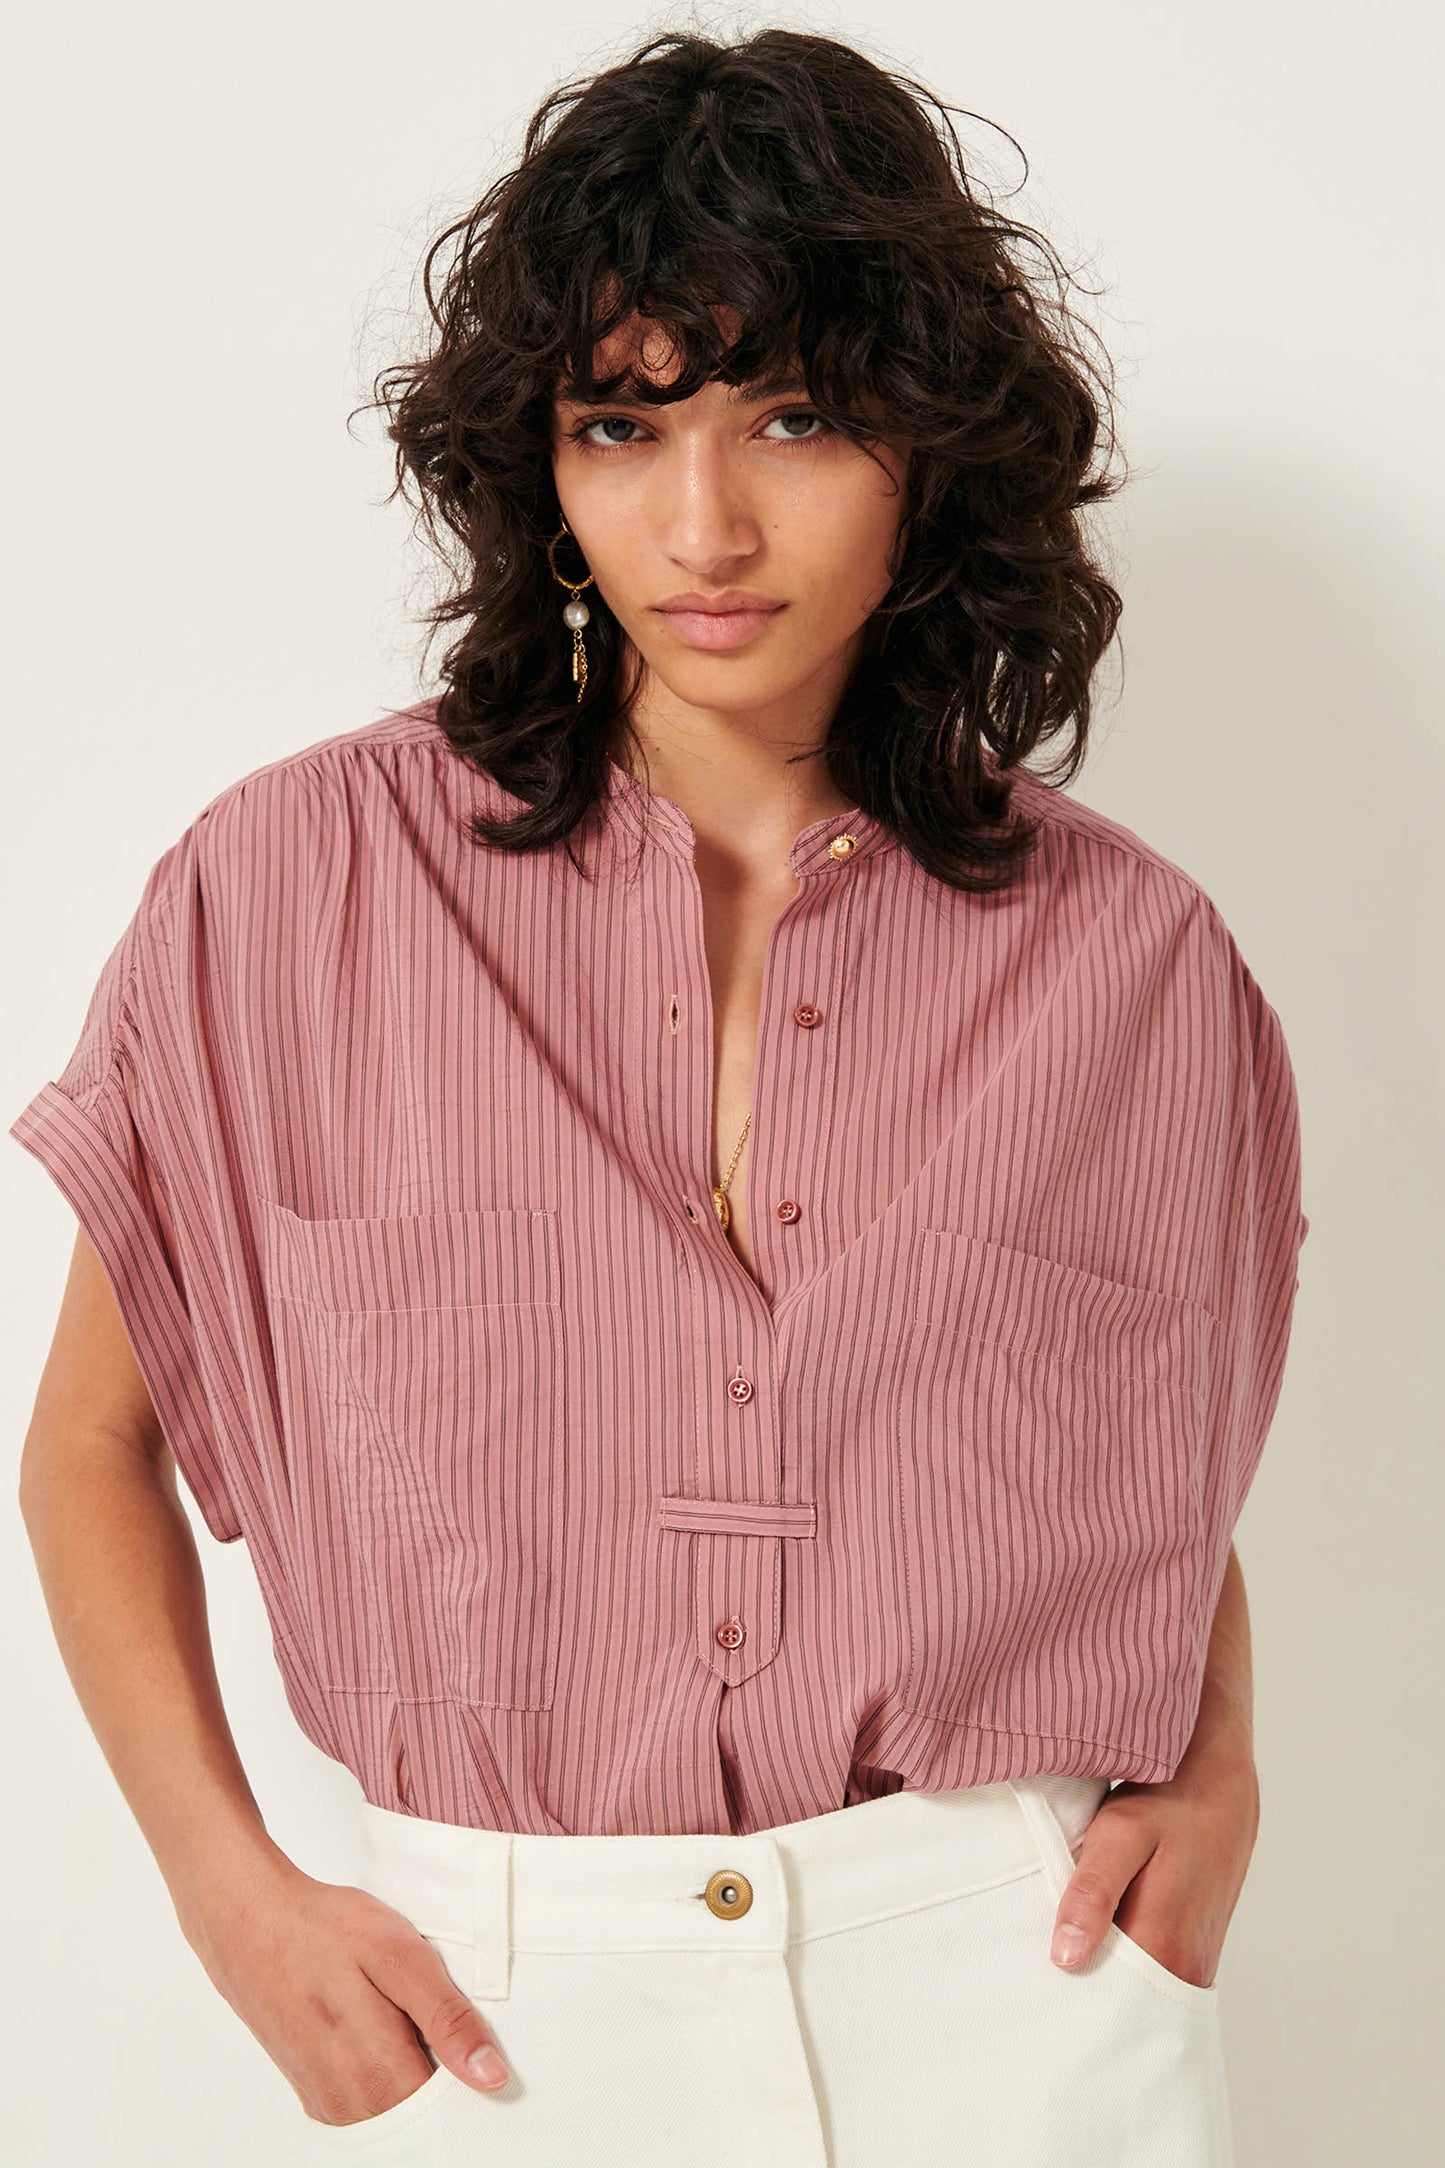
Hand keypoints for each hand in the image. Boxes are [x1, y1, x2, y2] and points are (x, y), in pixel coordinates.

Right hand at [175, 1844, 511, 2125]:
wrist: (249, 1922)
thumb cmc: (324, 1931)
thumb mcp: (400, 1956)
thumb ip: (447, 2018)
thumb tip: (491, 2077)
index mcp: (379, 2077)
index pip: (451, 2112)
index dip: (475, 2083)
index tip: (485, 2049)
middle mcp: (351, 2106)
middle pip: (423, 2116)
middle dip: (446, 2081)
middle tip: (449, 2026)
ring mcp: (328, 2104)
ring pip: (396, 2111)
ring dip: (416, 2076)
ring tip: (413, 2022)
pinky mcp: (314, 2093)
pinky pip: (368, 2104)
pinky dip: (388, 2077)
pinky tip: (388, 2032)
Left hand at [1048, 1749, 1260, 1990]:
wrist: (1218, 1784)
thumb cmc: (1167, 1804)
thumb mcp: (1120, 1834)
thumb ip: (1092, 1893)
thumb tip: (1066, 1957)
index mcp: (1164, 1948)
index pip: (1104, 2004)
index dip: (1066, 1999)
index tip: (1033, 1989)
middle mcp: (1186, 1969)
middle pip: (1120, 2003)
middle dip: (1080, 1995)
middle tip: (1038, 1972)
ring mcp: (1195, 1962)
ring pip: (1136, 1989)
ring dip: (1101, 1976)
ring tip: (1064, 1953)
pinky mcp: (1195, 1950)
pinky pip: (1152, 1974)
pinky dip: (1123, 1963)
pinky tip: (1098, 1939)